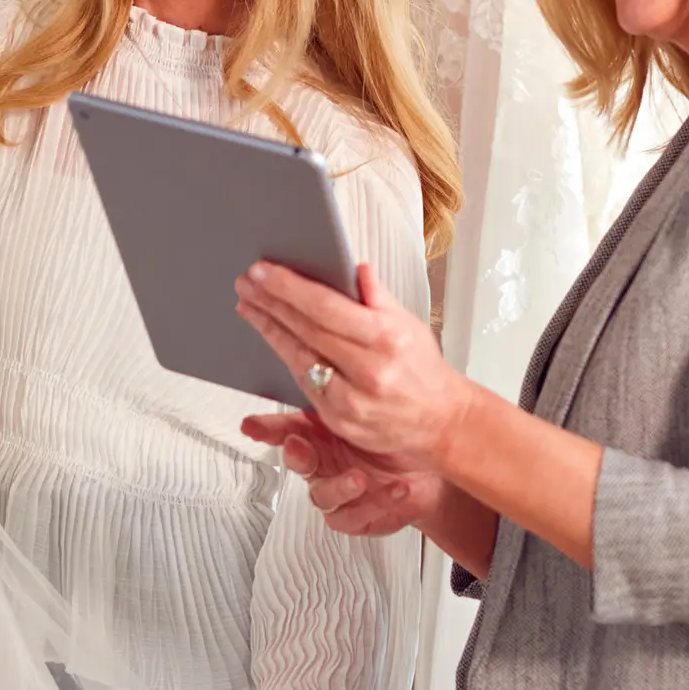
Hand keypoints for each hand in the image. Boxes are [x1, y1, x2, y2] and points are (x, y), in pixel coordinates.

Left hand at [235, 262, 473, 468]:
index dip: (289, 288)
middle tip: (247, 283)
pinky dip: (287, 358)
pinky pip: (305, 385)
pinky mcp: (340, 422)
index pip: (326, 307)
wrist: (441, 421)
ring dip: (269, 330)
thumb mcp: (409, 323)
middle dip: (271, 304)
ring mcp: (352, 401)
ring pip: (299, 359)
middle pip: (307, 331)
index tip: (264, 272)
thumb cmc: (423, 369)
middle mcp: (369, 371)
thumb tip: (355, 267)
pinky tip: (273, 339)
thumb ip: (377, 296)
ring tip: (250, 307)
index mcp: (386, 339)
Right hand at [242, 411, 444, 536]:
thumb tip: (333, 361)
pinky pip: (353, 514)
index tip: (251, 425)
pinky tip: (395, 488)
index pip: (288, 426)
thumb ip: (349, 396)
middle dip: (296, 455)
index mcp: (322, 433)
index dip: (266, 427)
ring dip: (340, 485)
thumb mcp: (378, 414)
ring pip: (321, 494)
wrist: (432, 476)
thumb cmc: (401, 440)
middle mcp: (324, 461)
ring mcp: (337, 490)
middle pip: (297, 460)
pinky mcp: (353, 516)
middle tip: (300, 448)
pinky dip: (376, 502)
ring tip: (360, 477)